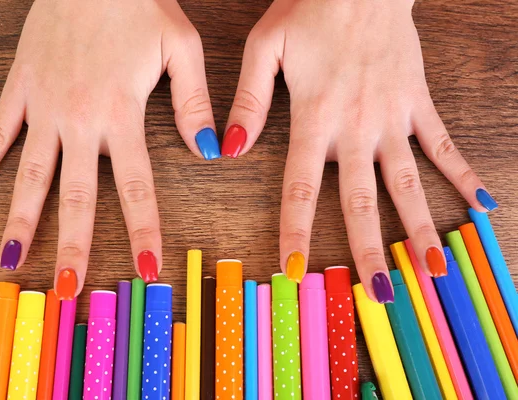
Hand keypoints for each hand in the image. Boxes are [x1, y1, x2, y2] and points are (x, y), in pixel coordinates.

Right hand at [0, 0, 218, 298]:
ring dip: (22, 218)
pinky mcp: (20, 89)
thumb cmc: (138, 4)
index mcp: (121, 113)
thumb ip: (193, 102)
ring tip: (13, 258)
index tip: (145, 269)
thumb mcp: (181, 48)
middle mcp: (79, 120)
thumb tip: (206, 150)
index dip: (142, 230)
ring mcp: (43, 106)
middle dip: (74, 244)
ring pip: (30, 174)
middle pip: (76, 195)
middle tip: (68, 287)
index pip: (135, 187)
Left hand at [223, 0, 496, 301]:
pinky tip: (480, 204)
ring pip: (408, 183)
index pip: (302, 187)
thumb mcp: (264, 47)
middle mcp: (357, 126)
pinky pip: (442, 143)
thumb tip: (230, 147)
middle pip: (363, 200)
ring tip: (435, 267)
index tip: (296, 271)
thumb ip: (249, 100)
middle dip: (369, 249)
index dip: (297, 232)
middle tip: (381, 293)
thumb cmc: (311, 10)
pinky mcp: (417, 103)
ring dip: (421, 227)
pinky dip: (462, 173)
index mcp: (316, 117)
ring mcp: (393, 117)